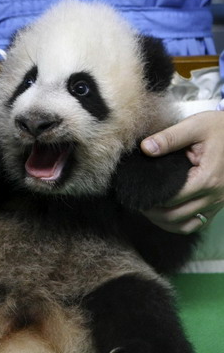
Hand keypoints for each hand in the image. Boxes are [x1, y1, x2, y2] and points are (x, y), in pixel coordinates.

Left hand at [140, 111, 223, 233]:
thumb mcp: (195, 126)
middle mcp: (214, 195)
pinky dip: (179, 225)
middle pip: (175, 216)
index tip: (138, 194)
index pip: (172, 198)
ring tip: (148, 210)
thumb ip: (169, 138)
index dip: (151, 199)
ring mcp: (217, 203)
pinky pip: (196, 225)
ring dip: (163, 222)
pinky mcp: (217, 206)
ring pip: (185, 226)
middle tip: (138, 203)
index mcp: (207, 178)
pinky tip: (165, 217)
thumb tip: (145, 148)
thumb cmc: (219, 128)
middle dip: (153, 213)